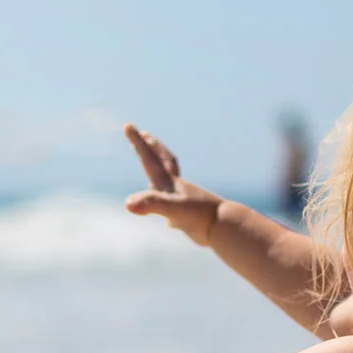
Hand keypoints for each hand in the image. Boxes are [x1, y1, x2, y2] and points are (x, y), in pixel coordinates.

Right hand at [123, 123, 221, 246]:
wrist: (224, 227)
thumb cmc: (199, 217)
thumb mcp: (172, 210)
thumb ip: (151, 203)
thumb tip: (128, 204)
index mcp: (168, 183)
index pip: (149, 158)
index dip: (137, 142)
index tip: (128, 125)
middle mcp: (174, 187)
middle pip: (162, 161)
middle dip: (151, 147)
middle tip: (143, 134)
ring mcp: (182, 199)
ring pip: (169, 178)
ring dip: (162, 166)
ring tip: (154, 162)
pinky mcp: (187, 213)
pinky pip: (174, 202)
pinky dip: (167, 200)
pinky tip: (166, 213)